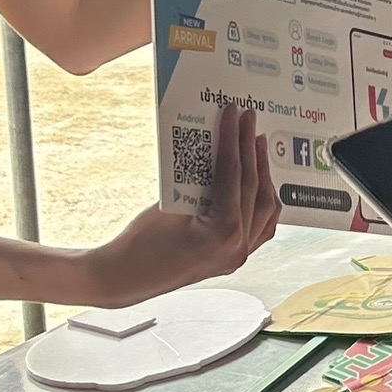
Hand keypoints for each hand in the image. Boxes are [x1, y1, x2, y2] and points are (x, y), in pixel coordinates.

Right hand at [85, 106, 280, 306]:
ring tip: (256, 145)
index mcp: (223, 231)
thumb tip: (216, 147)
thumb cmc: (140, 242)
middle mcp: (238, 246)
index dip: (233, 139)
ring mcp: (238, 255)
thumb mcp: (171, 202)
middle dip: (250, 149)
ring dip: (261, 174)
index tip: (233, 115)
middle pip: (253, 187)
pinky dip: (261, 201)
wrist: (126, 276)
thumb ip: (200, 178)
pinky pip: (260, 227)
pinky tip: (259, 182)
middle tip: (248, 121)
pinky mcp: (233, 258)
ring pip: (265, 208)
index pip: (234, 173)